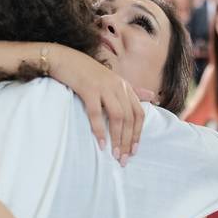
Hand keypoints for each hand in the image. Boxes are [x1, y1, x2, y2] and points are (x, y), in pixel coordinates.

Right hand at [49, 46, 153, 164]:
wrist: (64, 58)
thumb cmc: (86, 72)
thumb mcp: (112, 80)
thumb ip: (132, 90)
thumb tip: (152, 97)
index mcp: (124, 86)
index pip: (138, 113)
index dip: (137, 134)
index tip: (133, 151)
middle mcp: (118, 86)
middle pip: (129, 118)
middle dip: (127, 141)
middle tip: (123, 159)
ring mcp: (104, 87)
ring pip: (117, 117)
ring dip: (117, 138)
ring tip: (114, 154)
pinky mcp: (89, 88)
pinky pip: (96, 113)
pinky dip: (99, 129)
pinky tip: (100, 143)